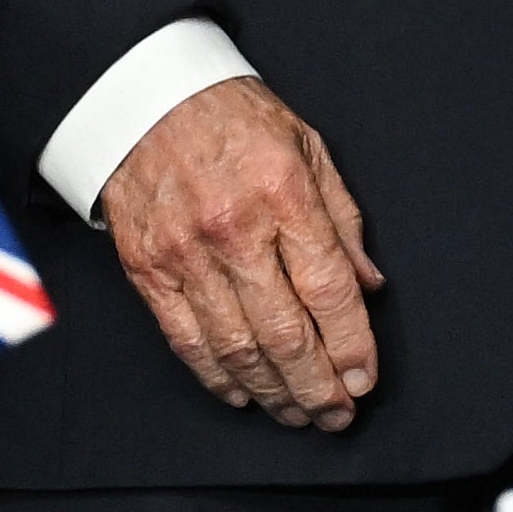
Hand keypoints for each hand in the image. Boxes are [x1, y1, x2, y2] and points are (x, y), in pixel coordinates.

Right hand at [99, 77, 384, 430]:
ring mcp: (186, 254)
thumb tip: (369, 285)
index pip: (328, 289)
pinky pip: (187, 340)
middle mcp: (233, 230)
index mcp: (283, 193)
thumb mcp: (307, 146)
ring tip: (299, 414)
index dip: (351, 345)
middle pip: (284, 333)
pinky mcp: (147, 270)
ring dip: (274, 392)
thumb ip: (342, 219)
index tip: (364, 380)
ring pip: (237, 348)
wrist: (143, 97)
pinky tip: (245, 393)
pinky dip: (219, 377)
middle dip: (318, 386)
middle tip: (338, 414)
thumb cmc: (233, 117)